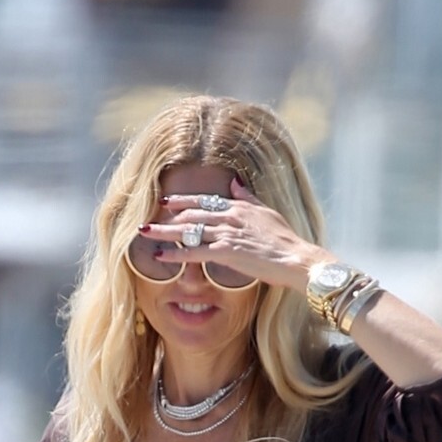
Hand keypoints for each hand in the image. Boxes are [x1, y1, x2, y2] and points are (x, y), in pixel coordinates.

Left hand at [139, 178, 323, 290]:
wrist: (296, 258)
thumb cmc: (285, 240)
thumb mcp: (266, 212)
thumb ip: (247, 198)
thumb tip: (233, 183)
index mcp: (238, 207)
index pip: (204, 201)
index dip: (183, 201)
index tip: (166, 202)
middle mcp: (230, 217)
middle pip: (191, 214)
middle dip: (167, 217)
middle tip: (147, 220)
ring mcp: (227, 233)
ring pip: (188, 230)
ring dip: (164, 232)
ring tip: (145, 234)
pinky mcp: (227, 252)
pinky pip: (195, 252)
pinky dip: (176, 254)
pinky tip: (161, 257)